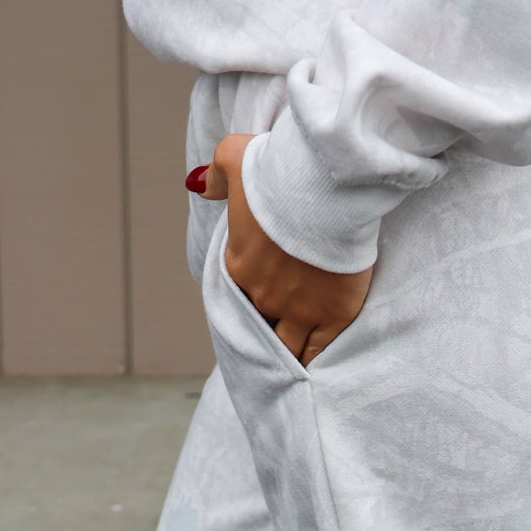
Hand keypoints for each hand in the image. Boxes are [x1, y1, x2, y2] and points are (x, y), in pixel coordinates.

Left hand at [193, 133, 372, 366]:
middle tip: (272, 337)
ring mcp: (297, 309)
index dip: (249, 293)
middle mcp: (263, 294)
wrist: (323, 187)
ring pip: (285, 346)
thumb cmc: (278, 169)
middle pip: (260, 321)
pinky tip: (312, 373)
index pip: (238, 290)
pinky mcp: (331, 315)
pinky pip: (316, 350)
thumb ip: (216, 175)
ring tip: (289, 369)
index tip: (259, 294)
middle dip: (267, 325)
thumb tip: (200, 184)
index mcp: (238, 264)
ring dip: (285, 355)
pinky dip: (312, 360)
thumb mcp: (234, 158)